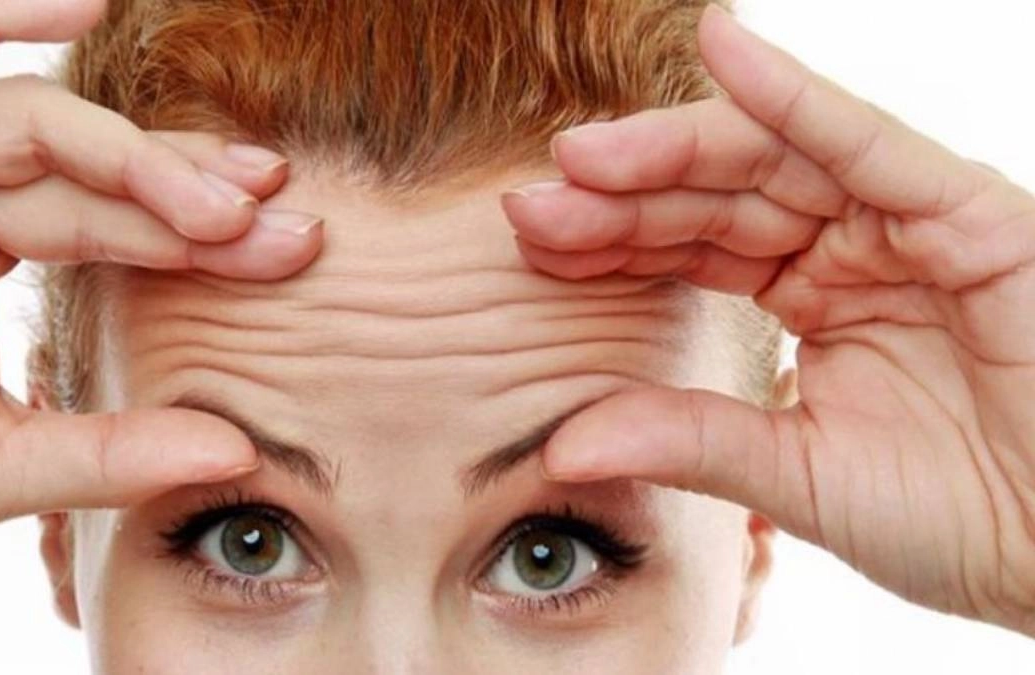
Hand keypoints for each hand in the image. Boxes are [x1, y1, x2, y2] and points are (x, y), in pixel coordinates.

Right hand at [0, 0, 322, 572]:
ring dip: (132, 153)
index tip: (290, 248)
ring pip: (29, 123)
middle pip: (88, 174)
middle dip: (188, 195)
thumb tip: (232, 451)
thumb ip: (107, 452)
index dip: (198, 239)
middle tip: (283, 217)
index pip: (108, 233)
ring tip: (231, 190)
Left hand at [504, 5, 1034, 635]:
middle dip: (621, 195)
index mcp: (809, 299)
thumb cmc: (960, 518)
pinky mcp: (969, 215)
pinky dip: (794, 94)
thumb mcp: (795, 474)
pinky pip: (867, 142)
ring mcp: (905, 225)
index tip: (528, 241)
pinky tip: (722, 46)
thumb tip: (563, 445)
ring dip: (675, 148)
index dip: (610, 240)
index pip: (691, 247)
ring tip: (585, 150)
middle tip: (534, 199)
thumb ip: (689, 440)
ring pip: (773, 161)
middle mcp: (849, 249)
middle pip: (715, 197)